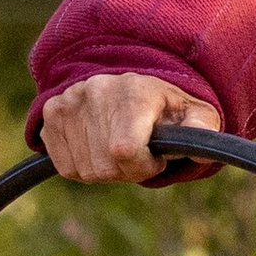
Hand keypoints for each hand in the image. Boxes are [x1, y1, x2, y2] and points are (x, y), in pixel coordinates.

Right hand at [38, 73, 222, 184]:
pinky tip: (98, 147)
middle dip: (126, 171)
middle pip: (105, 167)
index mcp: (134, 93)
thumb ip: (203, 131)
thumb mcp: (196, 114)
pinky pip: (65, 167)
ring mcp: (69, 102)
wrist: (131, 84)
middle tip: (138, 153)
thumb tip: (204, 153)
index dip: (143, 167)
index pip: (124, 151)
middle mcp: (96, 92)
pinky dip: (83, 166)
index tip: (155, 158)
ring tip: (118, 147)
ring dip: (105, 170)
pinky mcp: (51, 114)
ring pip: (85, 171)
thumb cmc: (167, 107)